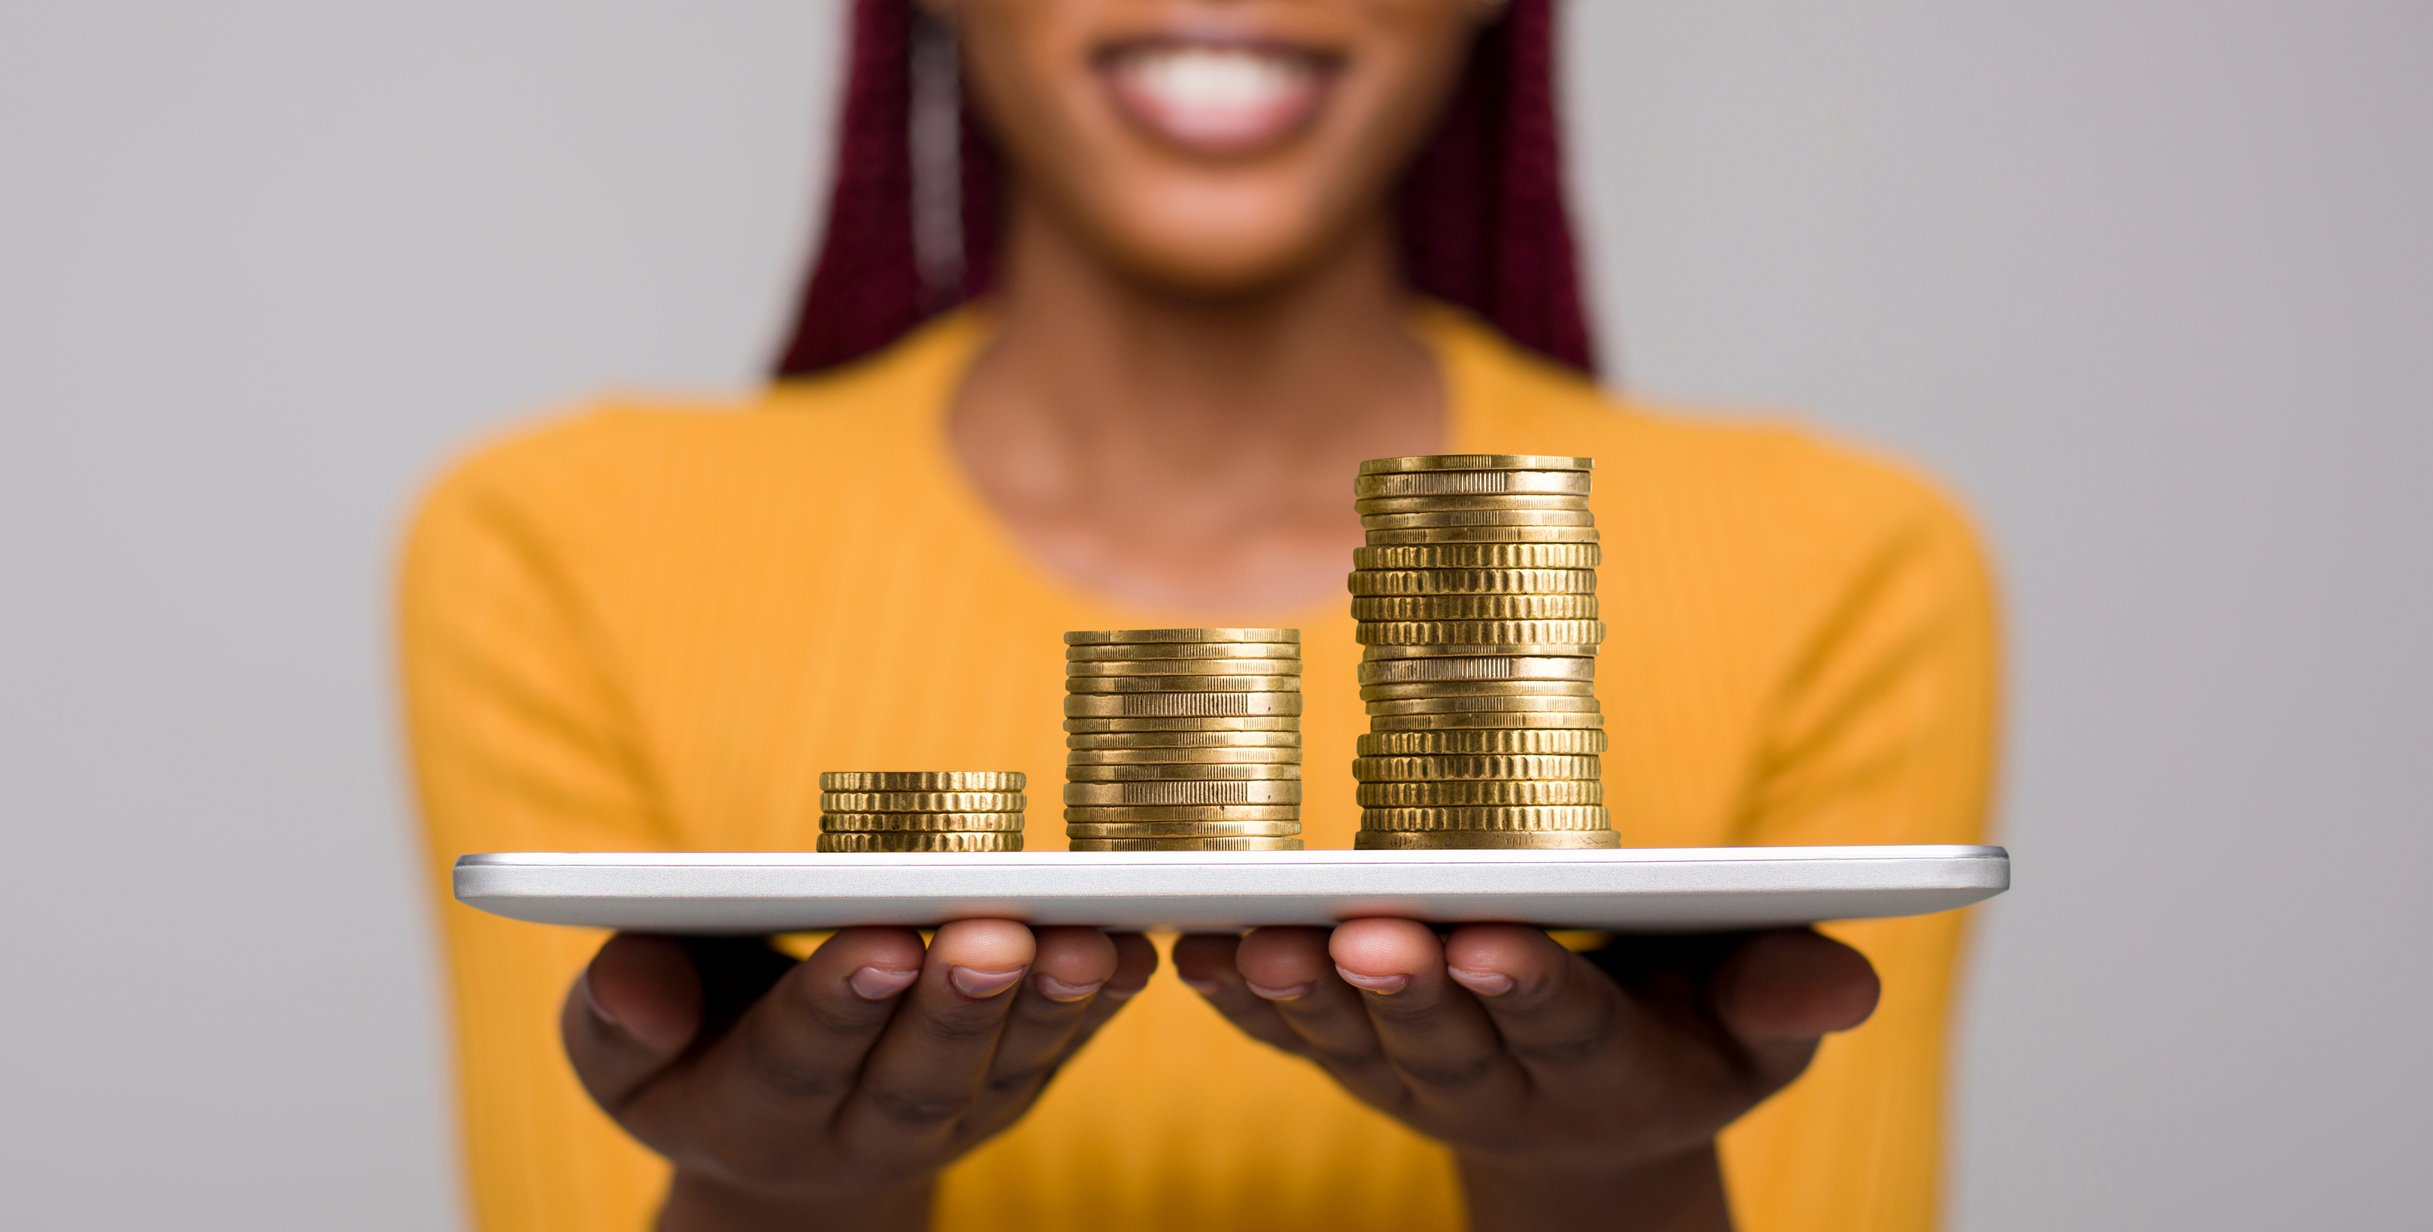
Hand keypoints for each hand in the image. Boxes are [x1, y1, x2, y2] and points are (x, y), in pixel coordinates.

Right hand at [565, 922, 1156, 1229]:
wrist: (778, 1134)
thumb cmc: (690, 1049)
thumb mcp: (624, 1049)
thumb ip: (620, 1015)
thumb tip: (636, 982)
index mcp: (753, 1114)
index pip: (798, 1060)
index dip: (840, 1003)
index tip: (879, 941)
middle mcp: (861, 1130)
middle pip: (918, 1072)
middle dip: (957, 1001)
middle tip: (991, 933)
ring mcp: (951, 1115)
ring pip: (1006, 1066)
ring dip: (1049, 1002)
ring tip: (1082, 941)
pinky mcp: (1012, 1085)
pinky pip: (1066, 1047)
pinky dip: (1104, 1001)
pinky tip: (1137, 948)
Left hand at [1172, 922, 1878, 1231]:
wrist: (1595, 1114)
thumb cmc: (1688, 1030)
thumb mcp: (1758, 1026)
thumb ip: (1788, 998)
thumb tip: (1843, 981)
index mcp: (1610, 1067)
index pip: (1567, 1026)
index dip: (1526, 987)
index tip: (1489, 939)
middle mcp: (1501, 1082)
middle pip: (1445, 1036)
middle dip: (1406, 984)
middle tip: (1367, 933)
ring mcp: (1415, 1076)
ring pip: (1355, 1040)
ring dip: (1305, 993)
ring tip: (1262, 942)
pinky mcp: (1353, 1059)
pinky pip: (1287, 1036)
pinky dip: (1239, 1002)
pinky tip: (1194, 954)